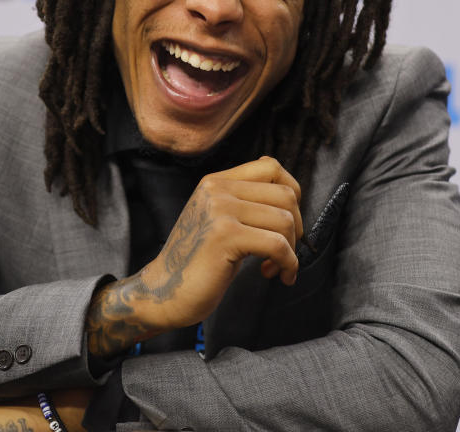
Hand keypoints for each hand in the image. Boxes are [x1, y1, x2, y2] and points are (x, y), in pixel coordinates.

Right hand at [86, 156, 301, 356]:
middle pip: (285, 194)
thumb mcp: (217, 220)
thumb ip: (243, 202)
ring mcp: (219, 210)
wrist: (163, 292)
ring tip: (274, 267)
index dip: (292, 193)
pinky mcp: (225, 236)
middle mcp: (216, 189)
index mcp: (215, 182)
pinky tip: (274, 274)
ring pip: (284, 220)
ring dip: (291, 250)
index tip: (288, 221)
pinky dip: (287, 263)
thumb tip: (289, 193)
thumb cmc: (197, 262)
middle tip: (285, 250)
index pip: (270, 167)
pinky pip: (277, 245)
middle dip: (296, 226)